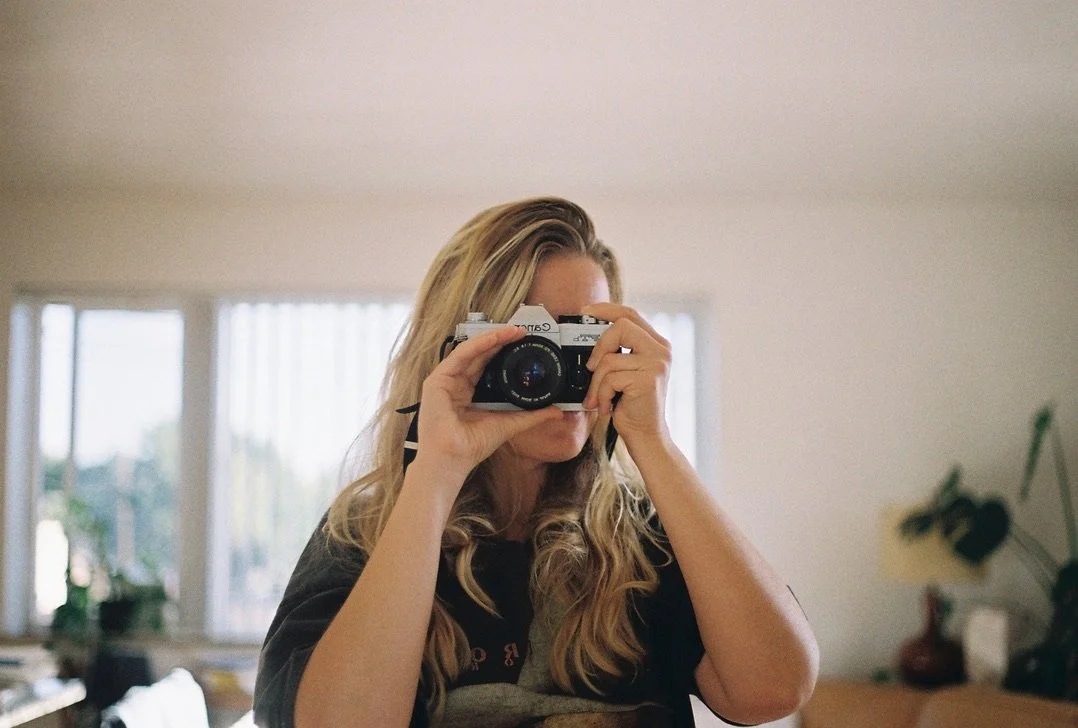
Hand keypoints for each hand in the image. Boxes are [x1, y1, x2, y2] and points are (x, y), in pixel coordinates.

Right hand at [415, 325, 561, 486]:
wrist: (453, 458)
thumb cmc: (472, 446)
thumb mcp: (509, 424)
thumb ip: (532, 416)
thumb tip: (556, 411)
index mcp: (469, 393)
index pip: (487, 365)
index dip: (504, 352)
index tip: (523, 344)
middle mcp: (456, 384)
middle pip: (480, 355)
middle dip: (501, 341)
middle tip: (521, 332)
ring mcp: (445, 381)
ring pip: (471, 351)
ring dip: (492, 339)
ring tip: (512, 331)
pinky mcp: (437, 380)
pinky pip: (460, 356)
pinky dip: (478, 345)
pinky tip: (493, 339)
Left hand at [580, 303, 671, 448]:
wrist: (646, 434)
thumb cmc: (631, 404)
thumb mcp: (626, 371)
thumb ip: (617, 351)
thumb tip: (588, 334)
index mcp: (657, 344)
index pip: (631, 314)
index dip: (606, 309)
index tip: (585, 311)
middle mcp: (661, 350)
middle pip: (621, 326)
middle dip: (599, 346)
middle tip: (591, 367)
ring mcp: (657, 364)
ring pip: (610, 358)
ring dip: (597, 383)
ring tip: (599, 398)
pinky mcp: (648, 380)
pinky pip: (610, 378)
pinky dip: (602, 395)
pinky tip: (609, 407)